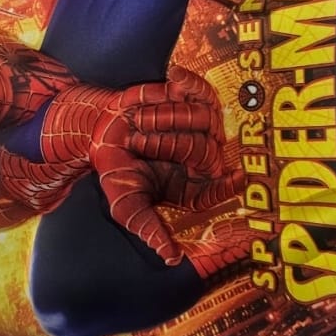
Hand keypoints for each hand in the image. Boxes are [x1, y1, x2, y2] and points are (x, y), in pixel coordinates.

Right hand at [41, 67, 238, 265]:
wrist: (98, 132)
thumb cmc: (116, 172)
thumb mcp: (128, 206)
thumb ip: (150, 229)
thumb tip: (172, 258)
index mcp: (189, 187)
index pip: (217, 190)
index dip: (228, 185)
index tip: (238, 178)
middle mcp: (200, 157)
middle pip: (205, 150)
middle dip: (165, 143)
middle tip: (136, 142)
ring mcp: (197, 127)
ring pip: (201, 120)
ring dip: (162, 119)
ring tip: (138, 122)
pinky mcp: (189, 99)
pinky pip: (199, 89)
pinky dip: (188, 83)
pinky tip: (174, 77)